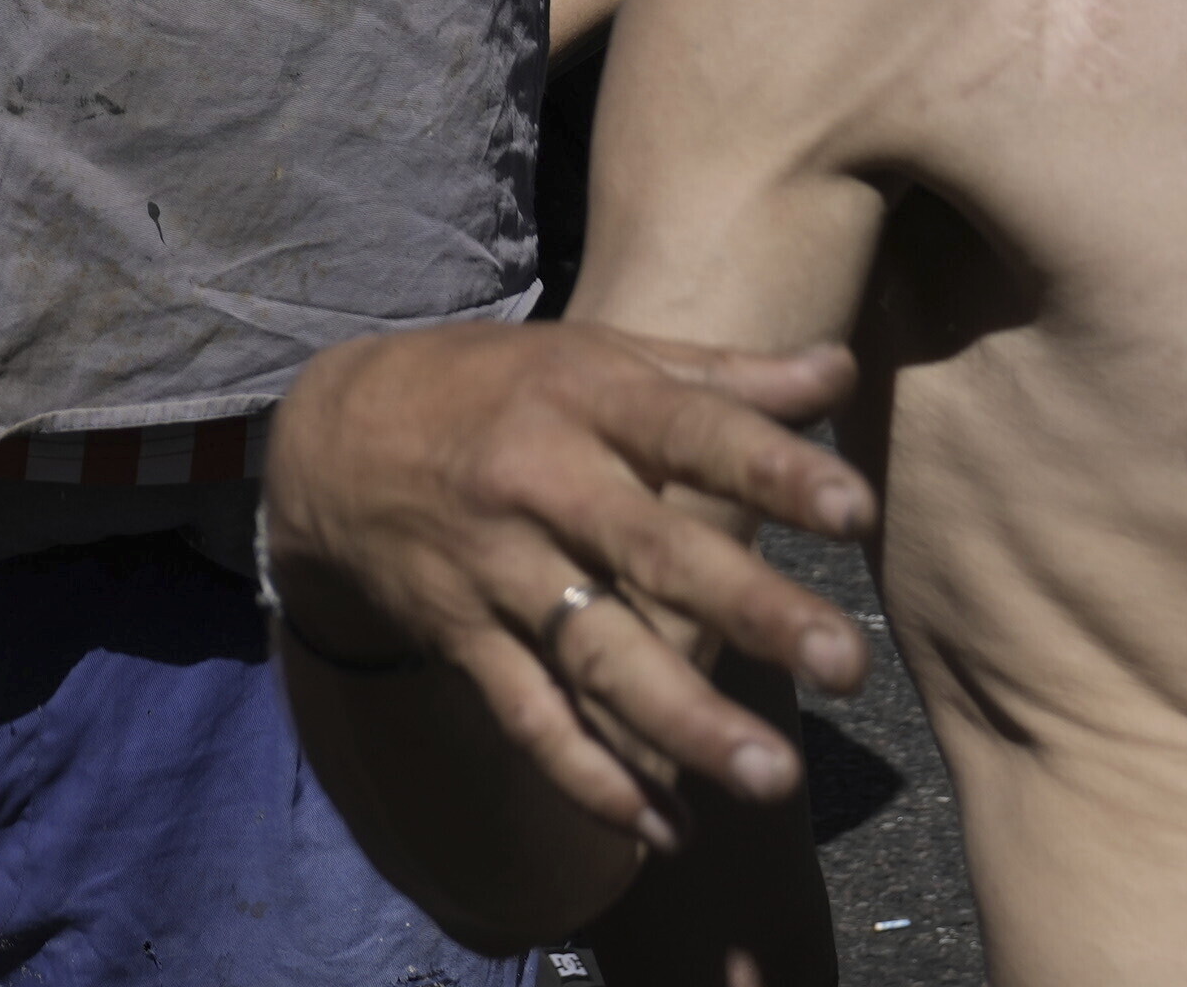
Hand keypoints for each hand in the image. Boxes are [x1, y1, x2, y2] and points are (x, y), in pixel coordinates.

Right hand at [265, 323, 875, 844]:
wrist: (328, 436)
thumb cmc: (495, 389)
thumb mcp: (597, 356)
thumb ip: (722, 376)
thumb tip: (842, 373)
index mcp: (585, 398)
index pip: (692, 432)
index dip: (772, 470)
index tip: (857, 512)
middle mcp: (540, 482)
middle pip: (653, 550)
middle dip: (752, 609)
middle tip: (847, 663)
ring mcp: (496, 567)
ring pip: (594, 651)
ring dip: (684, 719)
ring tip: (773, 776)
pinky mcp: (462, 638)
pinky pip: (528, 716)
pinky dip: (590, 777)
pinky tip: (666, 829)